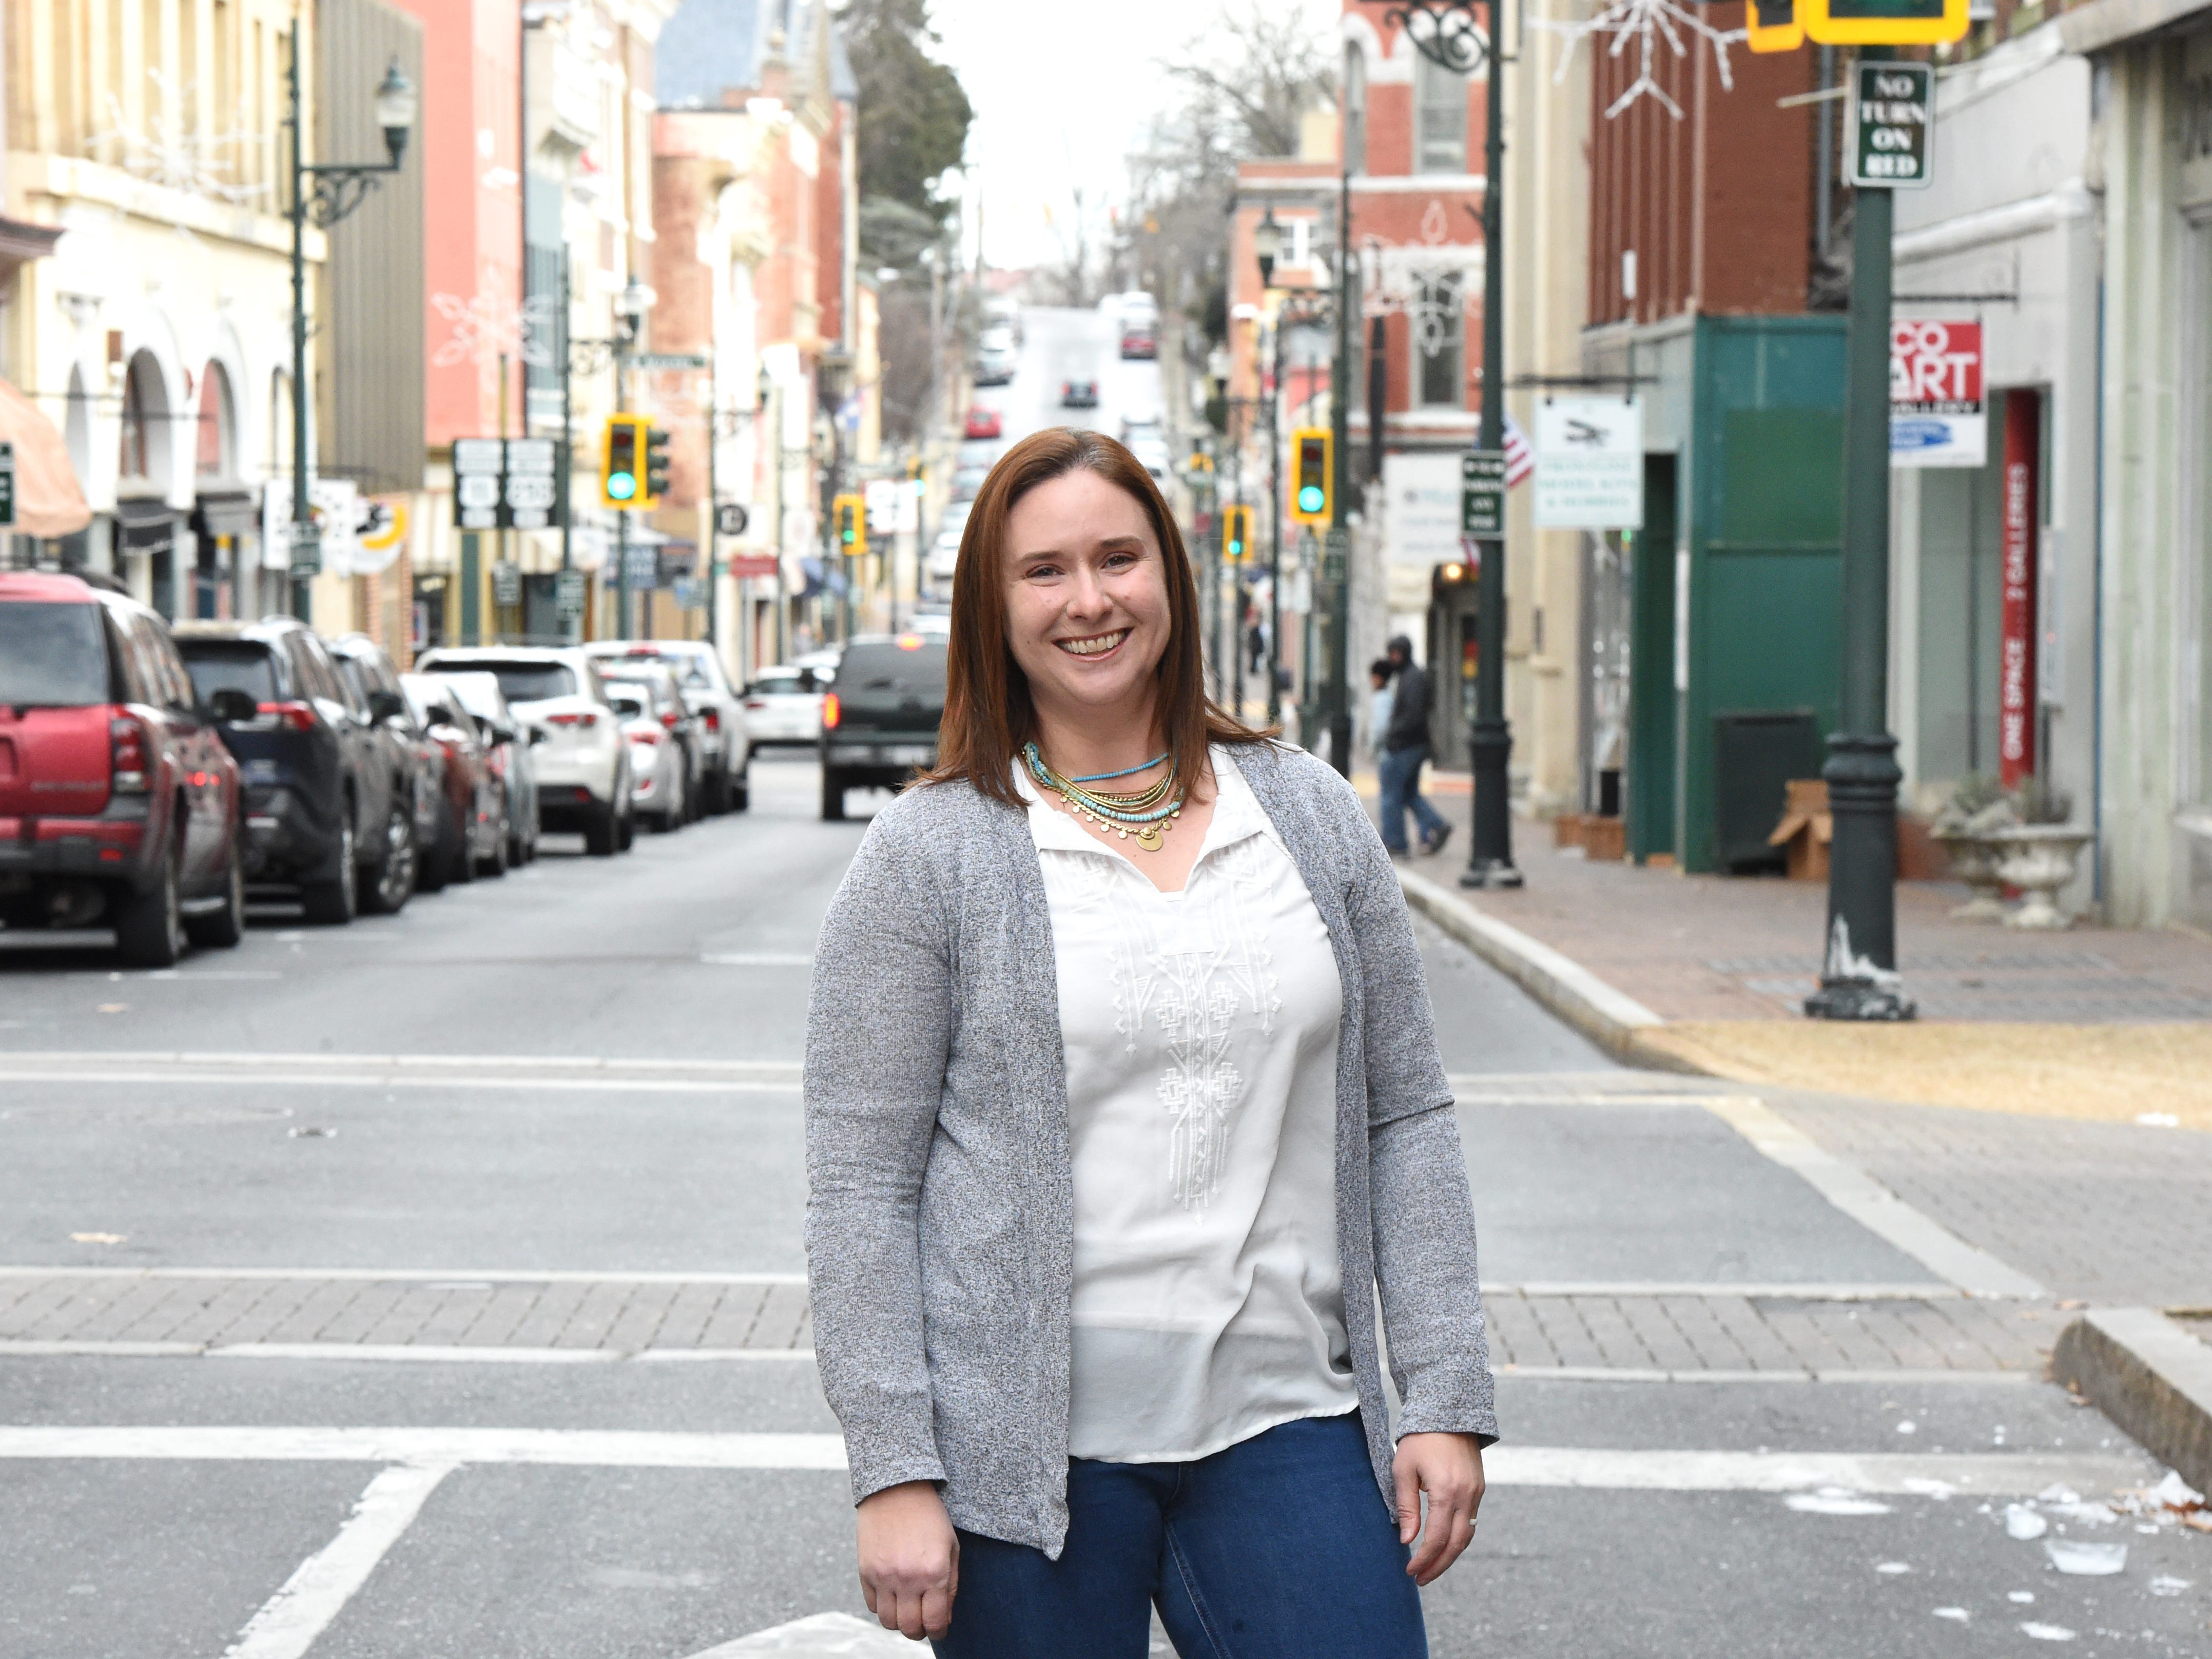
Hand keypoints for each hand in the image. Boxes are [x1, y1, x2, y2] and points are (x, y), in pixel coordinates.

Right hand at [855, 1481, 958, 1640]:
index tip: (939, 1628)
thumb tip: (943, 1617)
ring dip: (899, 1621)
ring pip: (888, 1622)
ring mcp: (883, 1576)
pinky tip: (892, 1593)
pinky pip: (872, 1606)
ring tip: (907, 1608)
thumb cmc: (930, 1517)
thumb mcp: (951, 1547)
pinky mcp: (865, 1571)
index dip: (939, 1631)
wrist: (897, 1489)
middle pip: (910, 1628)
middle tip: (923, 1622)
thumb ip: (950, 1585)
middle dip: (919, 1631)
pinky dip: (882, 1606)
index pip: (935, 1622)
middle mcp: (907, 1578)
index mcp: (934, 1572)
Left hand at [1392, 1431, 1484, 1585]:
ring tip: (1431, 1568)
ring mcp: (1476, 1493)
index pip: (1436, 1538)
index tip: (1410, 1570)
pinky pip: (1471, 1521)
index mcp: (1446, 1491)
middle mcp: (1466, 1495)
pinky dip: (1458, 1538)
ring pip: (1467, 1536)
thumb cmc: (1420, 1439)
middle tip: (1421, 1579)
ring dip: (1450, 1555)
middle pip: (1456, 1544)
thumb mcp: (1403, 1469)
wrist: (1448, 1413)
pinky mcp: (1479, 1489)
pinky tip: (1443, 1544)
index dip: (1423, 1559)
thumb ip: (1406, 1506)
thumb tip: (1407, 1539)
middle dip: (1439, 1565)